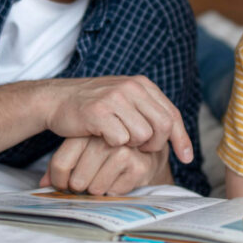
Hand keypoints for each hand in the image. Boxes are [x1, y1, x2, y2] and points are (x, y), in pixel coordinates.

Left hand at [39, 136, 171, 195]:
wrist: (144, 148)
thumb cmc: (106, 151)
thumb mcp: (80, 150)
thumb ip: (60, 164)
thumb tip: (43, 186)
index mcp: (86, 131)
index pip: (60, 164)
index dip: (58, 181)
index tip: (63, 184)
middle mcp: (104, 139)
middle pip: (77, 181)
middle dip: (80, 187)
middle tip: (87, 182)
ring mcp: (123, 152)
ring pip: (95, 189)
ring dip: (97, 190)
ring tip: (104, 179)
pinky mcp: (138, 166)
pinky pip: (113, 193)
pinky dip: (113, 192)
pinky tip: (119, 179)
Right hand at [41, 76, 192, 163]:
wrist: (56, 100)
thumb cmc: (93, 106)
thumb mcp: (125, 100)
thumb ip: (148, 111)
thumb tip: (176, 135)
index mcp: (142, 84)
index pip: (172, 114)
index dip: (181, 138)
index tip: (186, 158)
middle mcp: (132, 87)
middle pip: (163, 126)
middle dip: (156, 144)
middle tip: (142, 149)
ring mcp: (115, 98)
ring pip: (143, 135)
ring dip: (132, 144)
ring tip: (117, 138)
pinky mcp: (99, 111)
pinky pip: (120, 140)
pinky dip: (114, 144)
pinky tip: (102, 136)